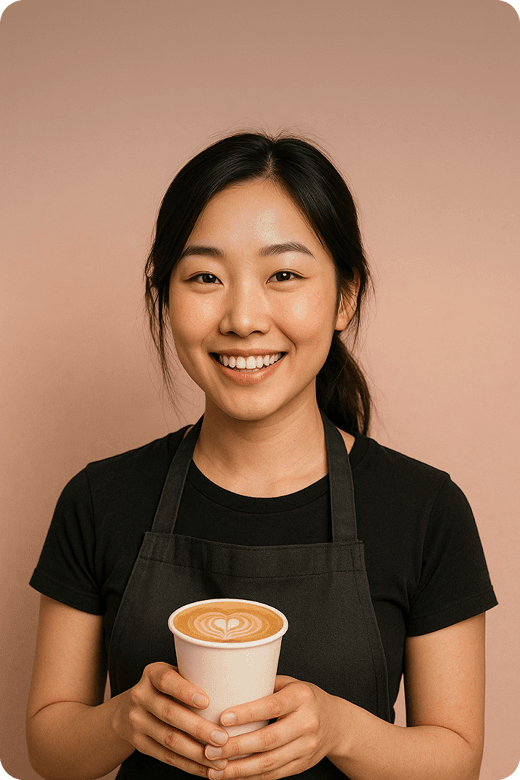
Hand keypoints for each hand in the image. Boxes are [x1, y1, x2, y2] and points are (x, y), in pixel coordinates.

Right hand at [111, 661, 229, 775]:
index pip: (167, 680)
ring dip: (197, 753)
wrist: (128, 710)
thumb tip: (241, 684)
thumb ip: (196, 676)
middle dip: (198, 728)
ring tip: (220, 759)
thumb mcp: (175, 674)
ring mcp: (137, 721)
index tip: (207, 701)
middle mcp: (140, 696)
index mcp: (152, 674)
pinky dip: (189, 765)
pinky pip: (167, 757)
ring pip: (169, 739)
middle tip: (223, 738)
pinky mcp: (139, 744)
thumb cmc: (168, 688)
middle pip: (170, 714)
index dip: (185, 691)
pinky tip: (207, 769)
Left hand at [203, 676, 342, 779]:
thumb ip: (264, 685)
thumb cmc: (304, 698)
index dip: (247, 713)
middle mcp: (307, 723)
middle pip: (268, 740)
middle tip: (210, 749)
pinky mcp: (302, 765)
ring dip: (239, 769)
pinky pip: (273, 775)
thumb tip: (227, 683)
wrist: (337, 724)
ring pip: (269, 763)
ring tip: (215, 769)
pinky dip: (250, 777)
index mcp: (301, 697)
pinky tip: (232, 775)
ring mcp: (306, 747)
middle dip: (236, 747)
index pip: (272, 706)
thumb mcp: (290, 684)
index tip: (223, 718)